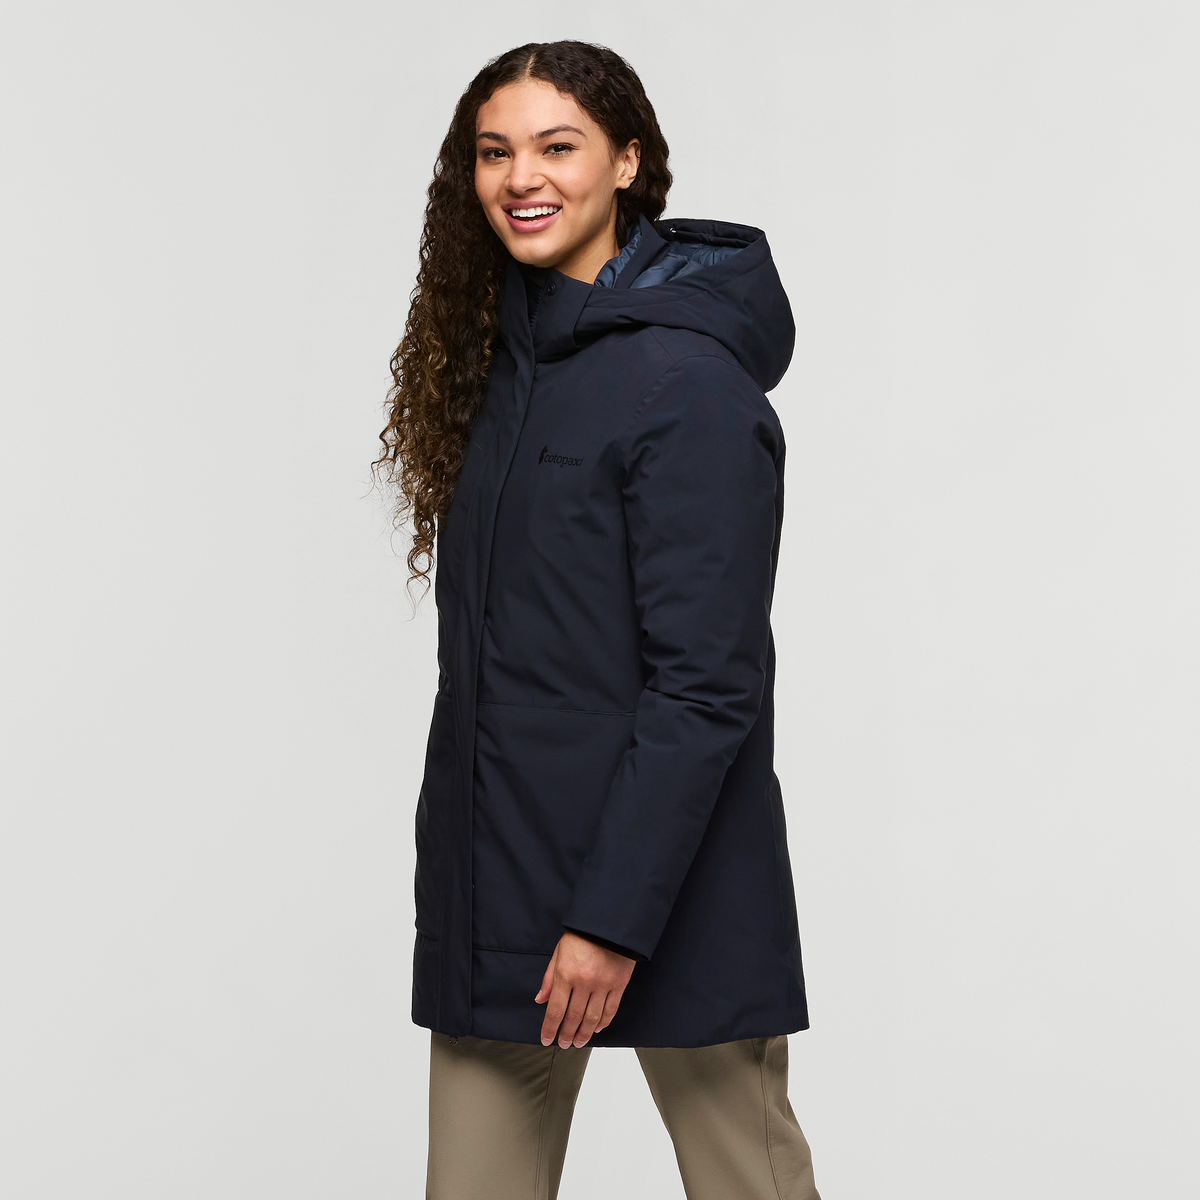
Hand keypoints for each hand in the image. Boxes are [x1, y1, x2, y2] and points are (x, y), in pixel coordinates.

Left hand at [535, 930, 635, 1047]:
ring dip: (584, 1034)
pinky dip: (603, 1022)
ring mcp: (602, 984)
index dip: (550, 1028)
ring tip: (578, 1042)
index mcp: (565, 973)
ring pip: (592, 1018)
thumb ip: (549, 978)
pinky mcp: (618, 984)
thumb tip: (541, 999)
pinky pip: (610, 1009)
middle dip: (567, 1034)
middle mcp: (583, 982)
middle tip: (564, 1044)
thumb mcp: (559, 952)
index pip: (555, 1010)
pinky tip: (596, 1029)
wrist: (608, 923)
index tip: (546, 1039)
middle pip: (573, 1017)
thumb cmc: (582, 935)